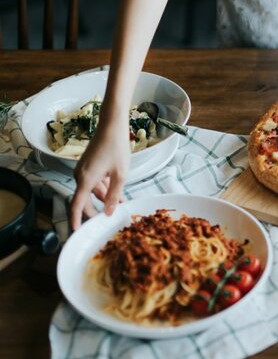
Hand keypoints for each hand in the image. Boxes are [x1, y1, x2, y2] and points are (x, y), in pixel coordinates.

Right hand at [71, 116, 129, 230]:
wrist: (112, 126)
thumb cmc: (116, 147)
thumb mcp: (120, 174)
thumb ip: (114, 195)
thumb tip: (109, 212)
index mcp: (85, 179)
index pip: (77, 205)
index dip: (76, 220)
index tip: (76, 232)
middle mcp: (80, 176)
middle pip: (84, 200)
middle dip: (95, 211)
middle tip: (104, 222)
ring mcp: (83, 170)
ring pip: (92, 191)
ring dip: (104, 198)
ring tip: (121, 204)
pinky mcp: (89, 165)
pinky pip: (94, 182)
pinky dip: (104, 188)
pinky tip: (118, 193)